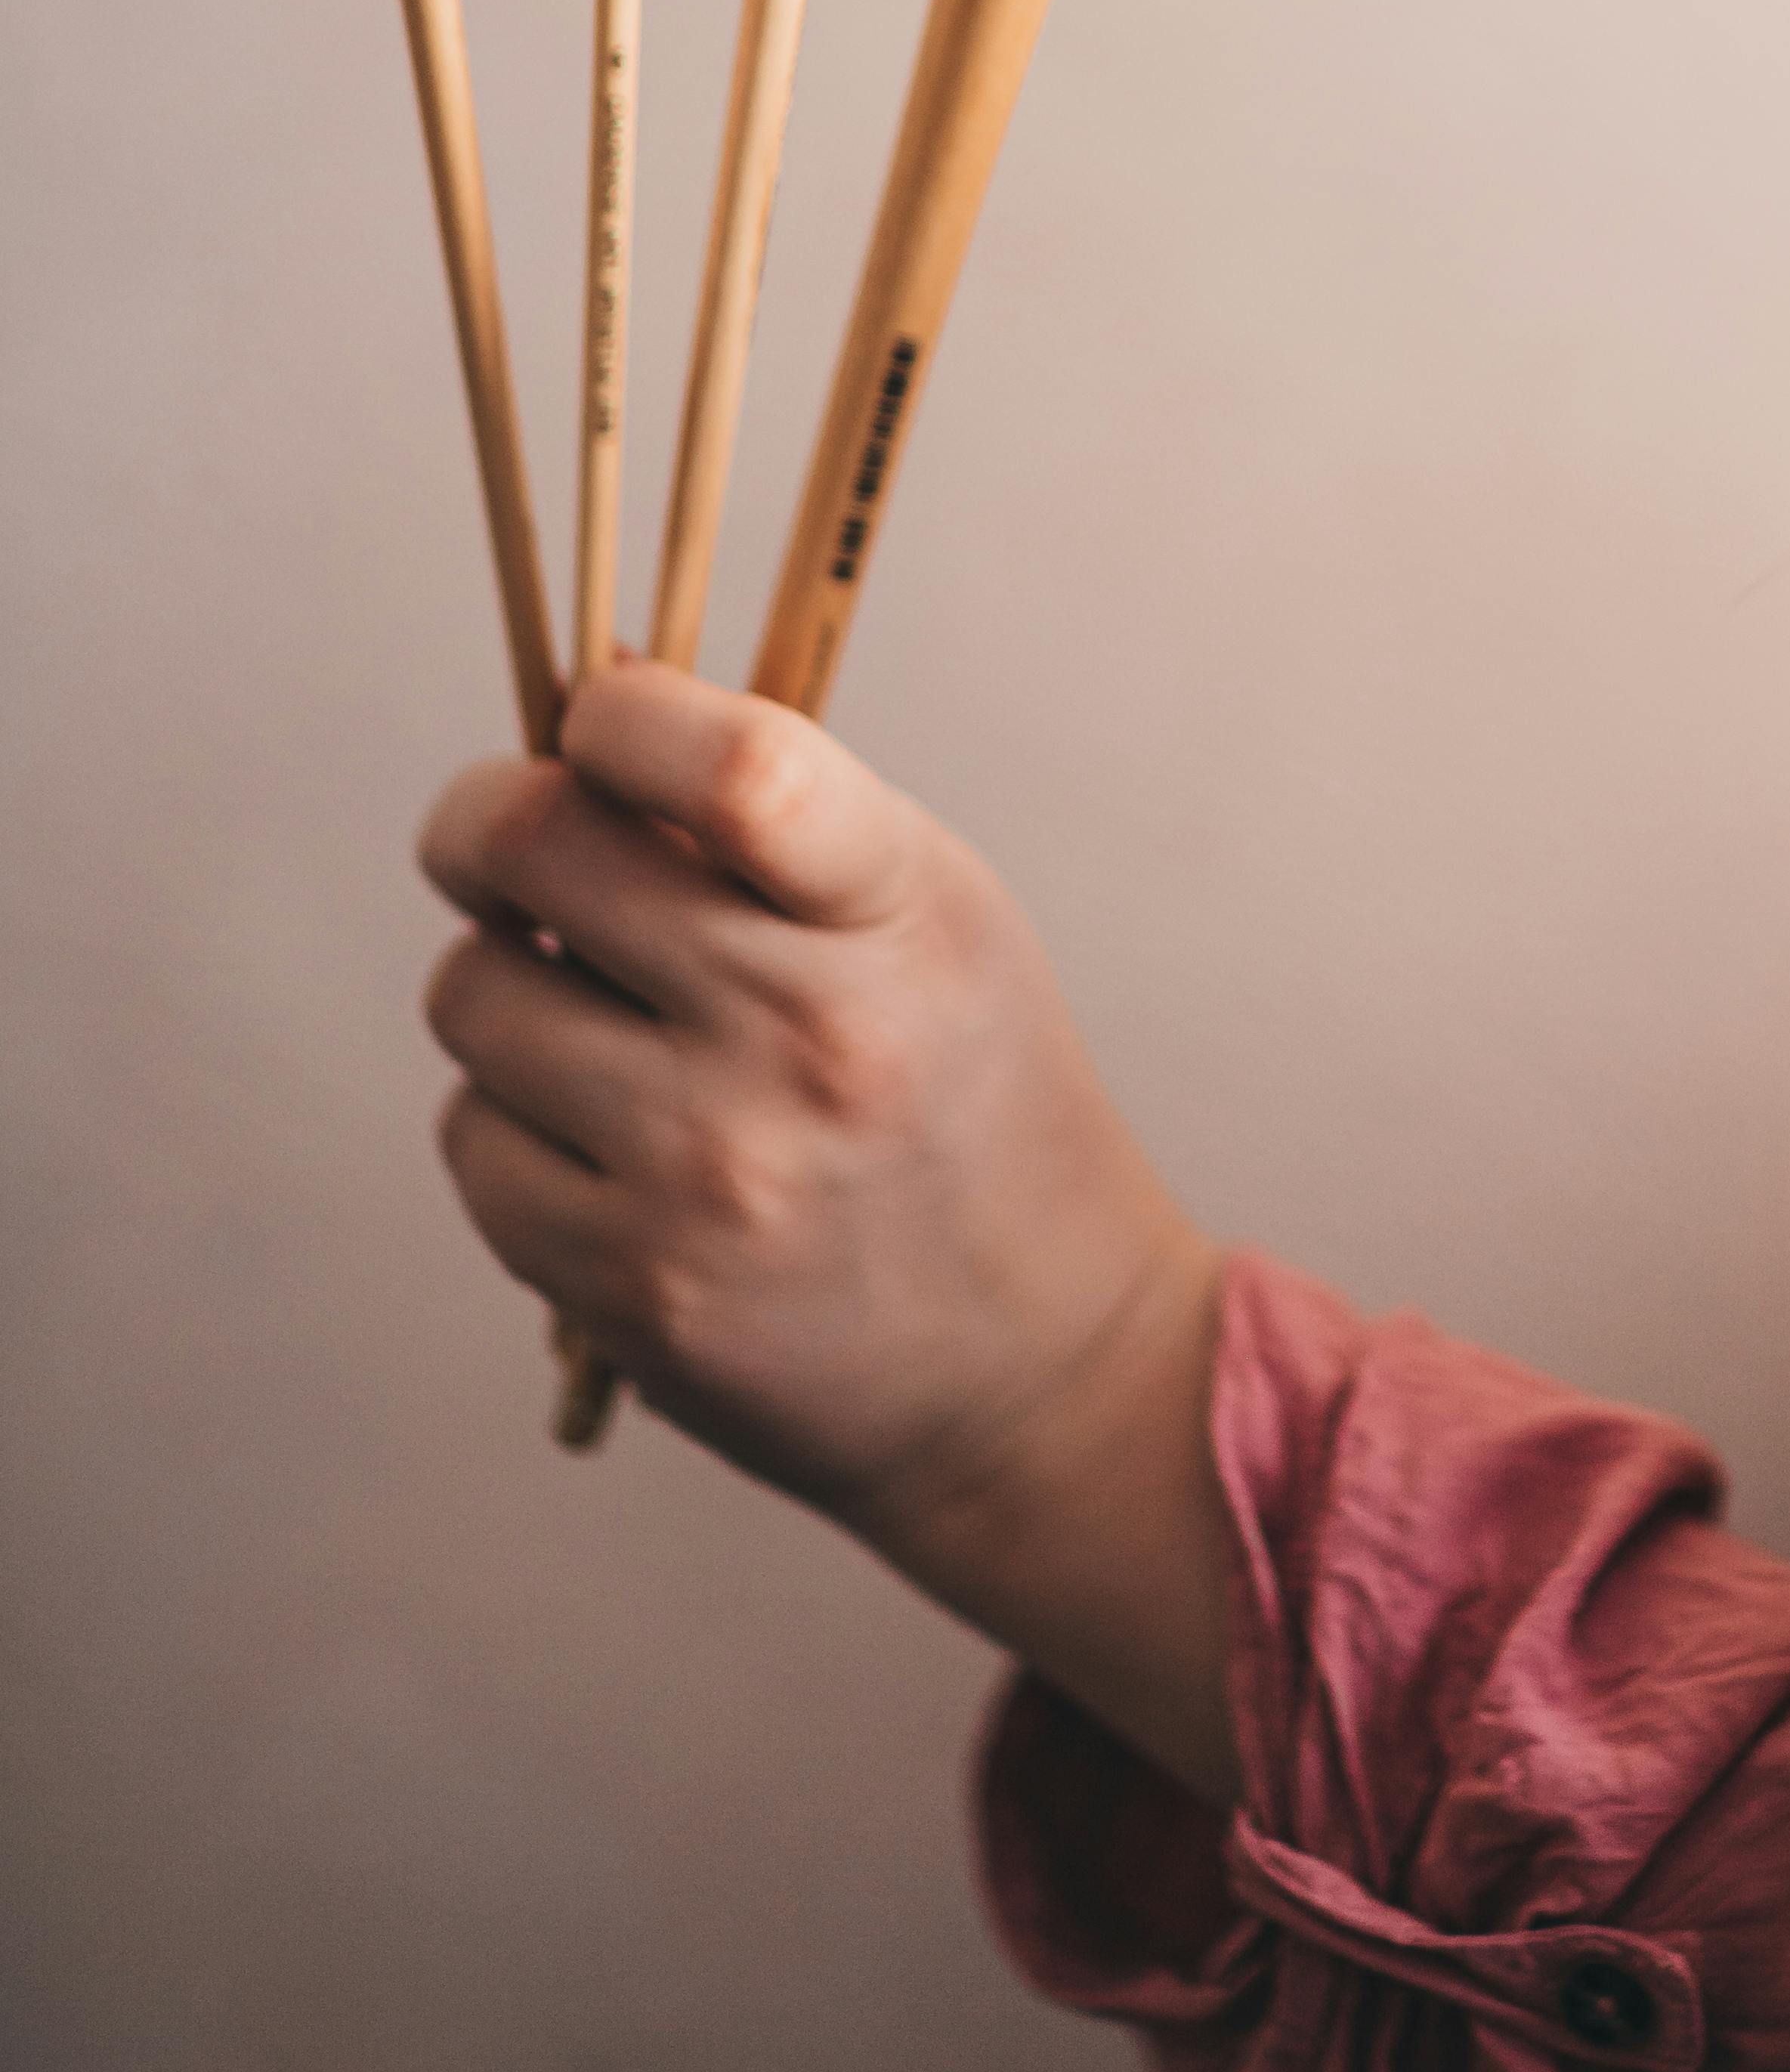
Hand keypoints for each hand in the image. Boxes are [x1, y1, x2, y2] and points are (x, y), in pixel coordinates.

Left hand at [419, 659, 1235, 1801]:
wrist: (1036, 1365)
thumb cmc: (967, 1094)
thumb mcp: (932, 919)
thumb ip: (774, 814)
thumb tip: (583, 706)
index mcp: (897, 917)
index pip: (734, 767)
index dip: (617, 712)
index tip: (593, 721)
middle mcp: (804, 1038)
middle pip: (539, 847)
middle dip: (486, 822)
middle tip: (502, 840)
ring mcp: (707, 1174)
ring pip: (472, 997)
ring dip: (502, 984)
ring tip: (589, 1019)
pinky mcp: (631, 1291)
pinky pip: (471, 1141)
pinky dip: (507, 1119)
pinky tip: (597, 1139)